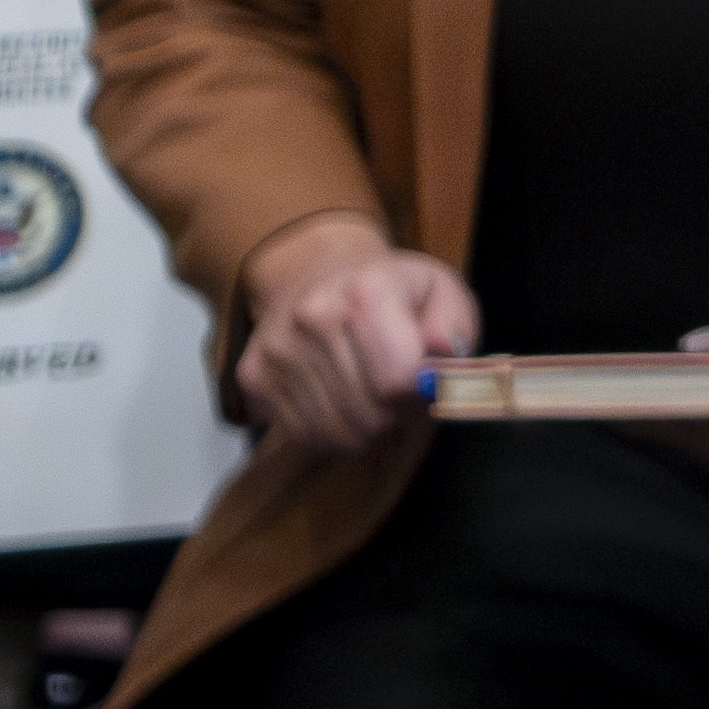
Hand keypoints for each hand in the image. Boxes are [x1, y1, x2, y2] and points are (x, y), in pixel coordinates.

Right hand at [236, 211, 475, 457]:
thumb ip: (455, 325)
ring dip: (363, 426)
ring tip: (367, 391)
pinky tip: (336, 397)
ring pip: (336, 434)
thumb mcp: (442, 292)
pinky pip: (302, 436)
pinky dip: (328, 430)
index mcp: (367, 289)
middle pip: (369, 416)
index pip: (399, 381)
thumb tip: (442, 350)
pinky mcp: (252, 376)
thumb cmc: (393, 291)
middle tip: (395, 388)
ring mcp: (278, 349)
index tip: (424, 379)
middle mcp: (312, 316)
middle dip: (394, 414)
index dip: (422, 394)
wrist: (313, 272)